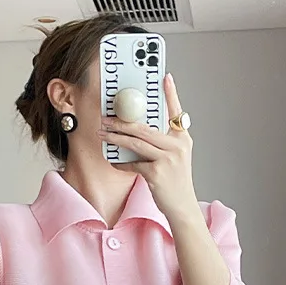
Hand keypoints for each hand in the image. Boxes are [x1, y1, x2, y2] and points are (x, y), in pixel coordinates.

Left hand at [97, 73, 197, 222]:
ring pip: (136, 142)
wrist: (182, 207)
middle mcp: (177, 146)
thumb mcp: (176, 158)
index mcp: (182, 139)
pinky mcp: (157, 173)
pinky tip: (113, 161)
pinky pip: (133, 163)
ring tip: (103, 134)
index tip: (164, 77)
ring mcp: (168, 159)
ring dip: (116, 138)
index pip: (176, 111)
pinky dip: (121, 163)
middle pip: (144, 127)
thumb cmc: (176, 182)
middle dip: (122, 122)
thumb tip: (138, 132)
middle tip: (106, 118)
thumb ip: (163, 143)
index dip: (171, 93)